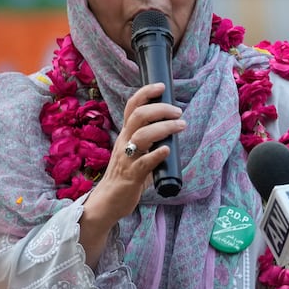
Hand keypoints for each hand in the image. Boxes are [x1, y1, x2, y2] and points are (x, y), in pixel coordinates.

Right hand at [81, 83, 184, 252]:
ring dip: (164, 128)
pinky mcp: (131, 176)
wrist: (108, 202)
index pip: (131, 107)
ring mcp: (126, 159)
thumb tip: (171, 135)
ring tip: (180, 126)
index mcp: (125, 135)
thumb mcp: (134, 153)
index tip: (161, 86)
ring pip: (142, 136)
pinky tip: (168, 149)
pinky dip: (157, 154)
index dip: (145, 93)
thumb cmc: (125, 177)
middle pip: (138, 116)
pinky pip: (143, 163)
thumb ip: (149, 144)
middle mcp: (124, 143)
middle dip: (160, 109)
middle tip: (178, 112)